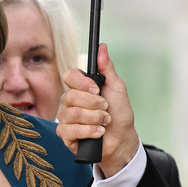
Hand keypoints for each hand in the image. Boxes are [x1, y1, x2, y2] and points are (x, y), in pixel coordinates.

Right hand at [56, 44, 138, 176]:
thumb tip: (102, 47)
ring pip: (72, 114)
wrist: (122, 139)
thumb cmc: (119, 114)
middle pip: (70, 96)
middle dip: (94, 104)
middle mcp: (70, 102)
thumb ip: (106, 68)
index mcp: (80, 88)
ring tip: (104, 123)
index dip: (82, 83)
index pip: (69, 76)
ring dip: (95, 119)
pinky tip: (98, 133)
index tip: (97, 89)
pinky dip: (89, 131)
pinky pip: (71, 130)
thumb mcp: (116, 87)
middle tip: (105, 109)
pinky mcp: (65, 135)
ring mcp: (66, 118)